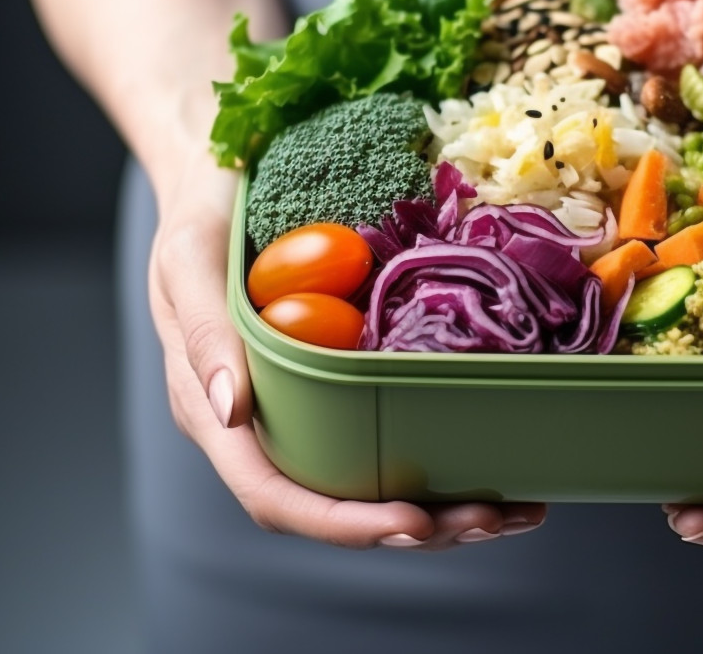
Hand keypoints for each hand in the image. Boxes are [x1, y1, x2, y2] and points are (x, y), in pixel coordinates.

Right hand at [147, 150, 546, 549]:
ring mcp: (307, 407)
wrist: (225, 174)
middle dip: (416, 528)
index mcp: (219, 413)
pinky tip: (498, 457)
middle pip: (337, 506)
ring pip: (372, 484)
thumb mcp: (189, 260)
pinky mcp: (343, 381)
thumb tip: (229, 410)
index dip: (343, 522)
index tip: (412, 521)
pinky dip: (445, 456)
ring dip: (444, 509)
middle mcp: (265, 425)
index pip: (275, 494)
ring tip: (513, 510)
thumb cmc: (201, 215)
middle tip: (493, 518)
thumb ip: (205, 334)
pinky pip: (390, 435)